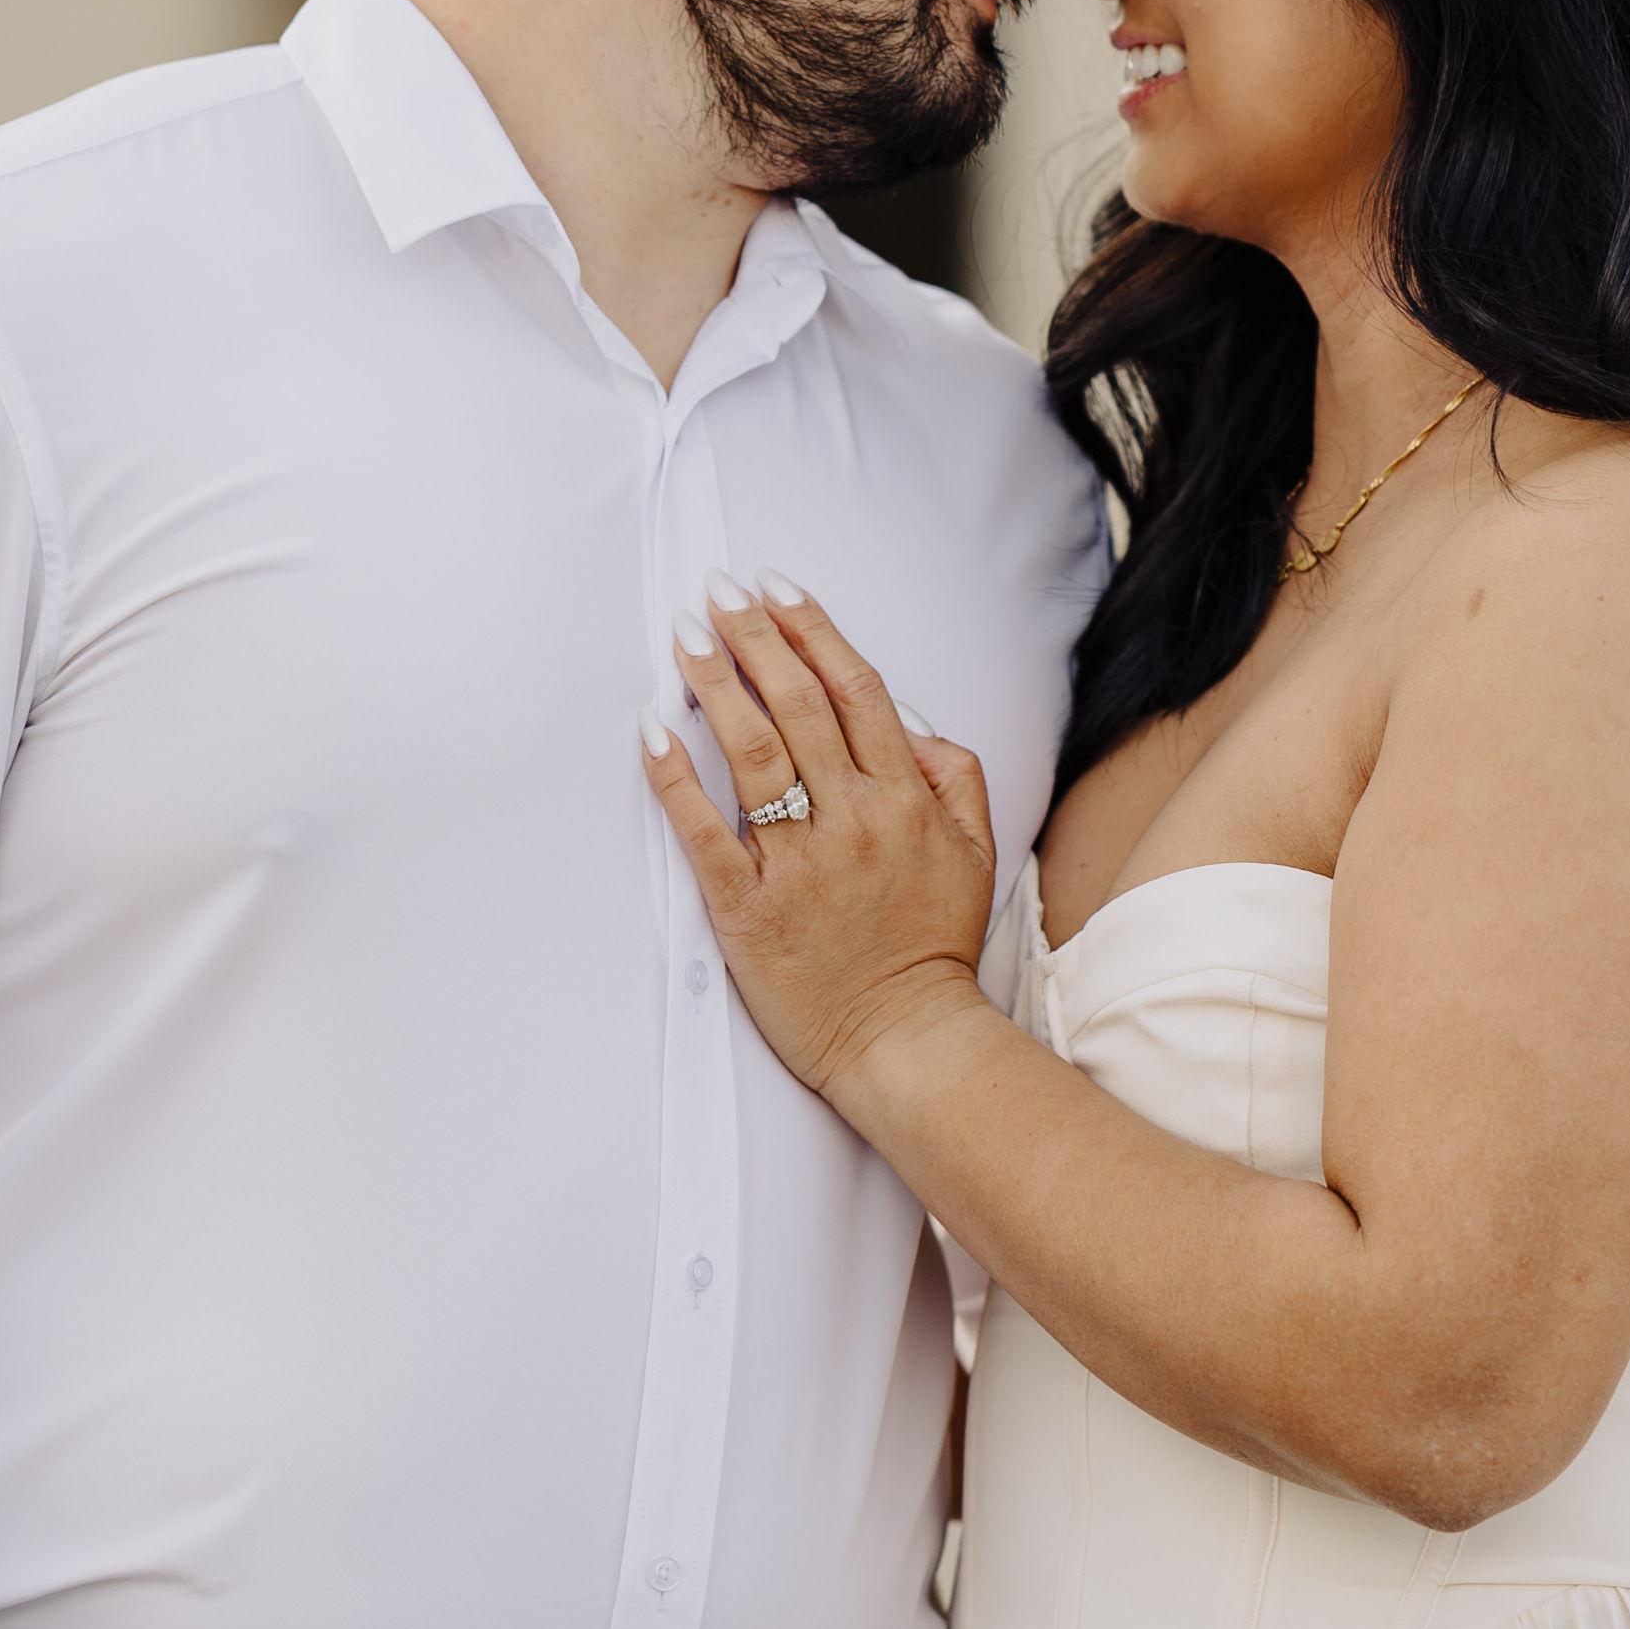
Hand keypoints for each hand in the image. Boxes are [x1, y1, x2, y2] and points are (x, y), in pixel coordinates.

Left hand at [645, 574, 1002, 1119]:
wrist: (905, 1041)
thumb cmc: (931, 945)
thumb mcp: (976, 851)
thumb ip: (951, 774)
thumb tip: (905, 721)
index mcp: (904, 799)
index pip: (854, 689)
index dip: (812, 630)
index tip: (776, 588)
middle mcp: (852, 819)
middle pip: (797, 705)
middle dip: (753, 637)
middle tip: (716, 592)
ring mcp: (798, 863)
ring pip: (753, 753)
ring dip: (716, 684)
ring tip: (685, 637)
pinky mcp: (748, 908)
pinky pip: (704, 831)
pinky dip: (676, 777)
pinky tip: (653, 730)